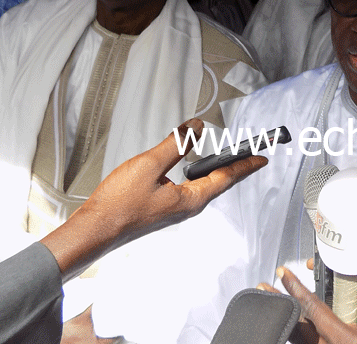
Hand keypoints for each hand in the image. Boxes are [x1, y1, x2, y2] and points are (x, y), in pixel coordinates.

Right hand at [43, 118, 266, 280]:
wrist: (95, 229)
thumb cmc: (118, 205)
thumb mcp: (149, 165)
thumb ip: (175, 144)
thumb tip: (195, 128)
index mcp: (191, 199)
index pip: (226, 177)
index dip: (245, 164)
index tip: (262, 157)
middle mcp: (187, 206)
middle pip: (218, 181)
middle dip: (235, 165)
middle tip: (250, 152)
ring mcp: (175, 208)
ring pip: (202, 184)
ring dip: (215, 168)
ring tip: (227, 156)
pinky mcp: (163, 207)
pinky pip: (188, 187)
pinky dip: (196, 173)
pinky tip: (191, 166)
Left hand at [258, 266, 356, 343]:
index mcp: (345, 341)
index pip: (314, 310)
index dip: (296, 290)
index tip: (283, 274)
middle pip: (298, 327)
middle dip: (280, 305)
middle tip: (264, 288)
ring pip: (303, 339)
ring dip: (290, 318)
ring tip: (278, 302)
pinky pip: (312, 343)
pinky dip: (303, 331)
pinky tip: (303, 325)